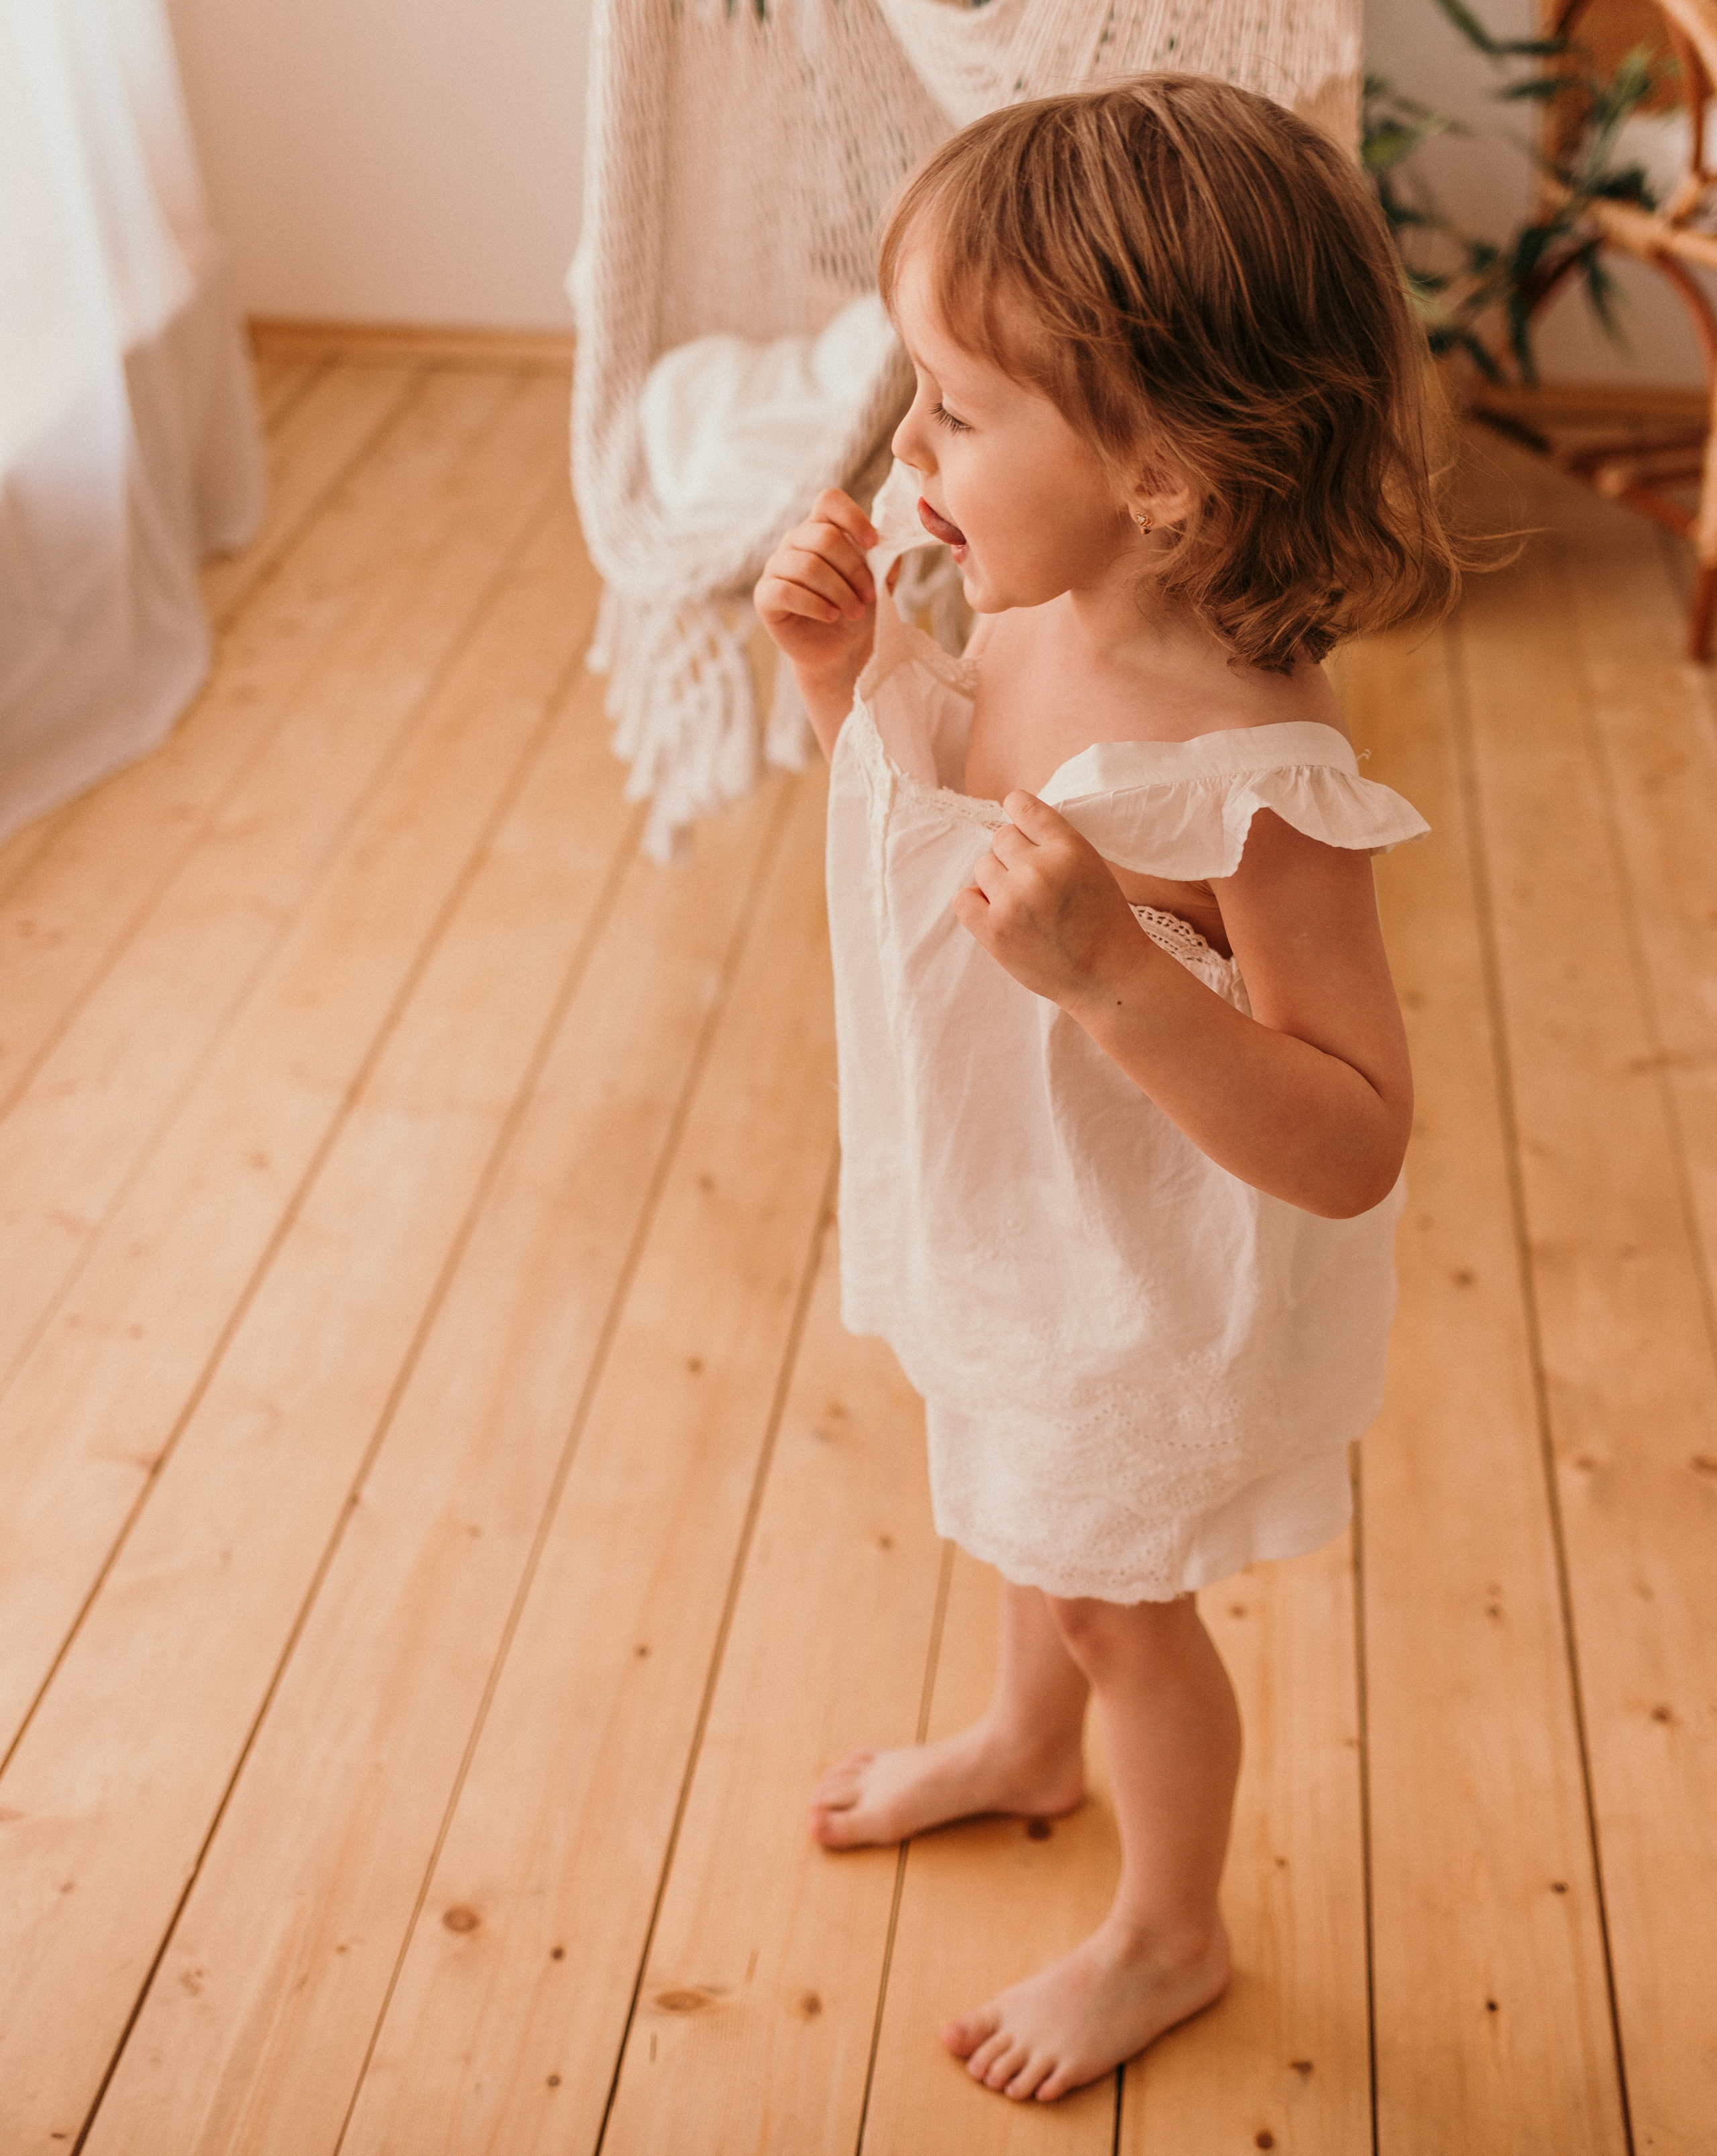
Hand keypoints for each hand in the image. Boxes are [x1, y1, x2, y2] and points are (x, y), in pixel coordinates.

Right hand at [754, 489, 877, 685]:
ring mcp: (777, 567)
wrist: (842, 650)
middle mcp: (795, 541)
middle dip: (854, 570)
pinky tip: (831, 615)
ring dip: (839, 591)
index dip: (852, 517)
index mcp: (822, 528)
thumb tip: (887, 544)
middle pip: (823, 537)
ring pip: (807, 565)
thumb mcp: (880, 582)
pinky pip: (785, 591)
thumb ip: (885, 559)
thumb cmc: (858, 608)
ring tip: (855, 612)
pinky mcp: (766, 596)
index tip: (872, 543)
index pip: (829, 501)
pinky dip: (814, 604)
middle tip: (870, 596)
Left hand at [953, 792, 1155, 1010]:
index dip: (1017, 810)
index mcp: (1069, 847)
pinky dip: (976, 902)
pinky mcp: (994, 930)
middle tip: (1035, 883)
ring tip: (1023, 903)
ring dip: (997, 880)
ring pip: (983, 866)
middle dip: (1014, 856)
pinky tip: (998, 913)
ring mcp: (1014, 900)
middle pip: (1001, 838)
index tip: (1018, 820)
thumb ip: (1055, 844)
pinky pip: (963, 898)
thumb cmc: (1103, 922)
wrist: (1109, 976)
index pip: (1023, 807)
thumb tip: (1012, 822)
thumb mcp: (1092, 866)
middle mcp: (1039, 869)